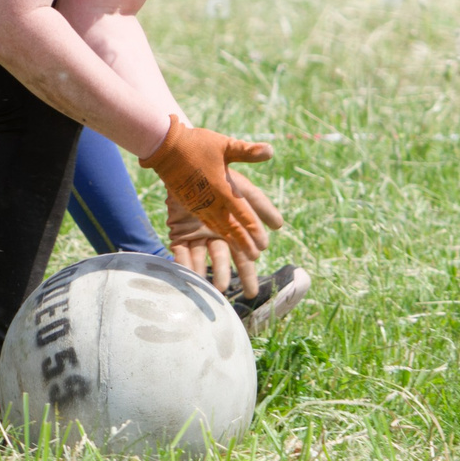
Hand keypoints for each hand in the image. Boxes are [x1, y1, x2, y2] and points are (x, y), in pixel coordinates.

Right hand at [139, 117, 272, 257]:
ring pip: (217, 229)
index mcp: (223, 189)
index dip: (253, 230)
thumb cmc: (197, 144)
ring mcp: (198, 205)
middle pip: (231, 228)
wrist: (165, 147)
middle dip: (244, 243)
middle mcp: (211, 202)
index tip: (263, 244)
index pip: (242, 215)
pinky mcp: (189, 205)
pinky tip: (221, 236)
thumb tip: (270, 150)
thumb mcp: (225, 145)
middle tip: (256, 256)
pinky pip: (205, 223)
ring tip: (241, 253)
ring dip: (230, 241)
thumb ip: (247, 151)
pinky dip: (216, 232)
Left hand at [165, 167, 282, 295]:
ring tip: (205, 287)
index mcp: (231, 228)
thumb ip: (260, 204)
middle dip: (226, 276)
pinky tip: (184, 275)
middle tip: (220, 297)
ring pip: (202, 256)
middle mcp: (215, 234)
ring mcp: (196, 233)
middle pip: (223, 259)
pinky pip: (180, 250)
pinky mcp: (179, 231)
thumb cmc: (219, 176)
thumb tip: (281, 225)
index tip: (252, 292)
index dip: (247, 271)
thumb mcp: (242, 189)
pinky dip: (182, 262)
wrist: (188, 163)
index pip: (242, 254)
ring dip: (203, 271)